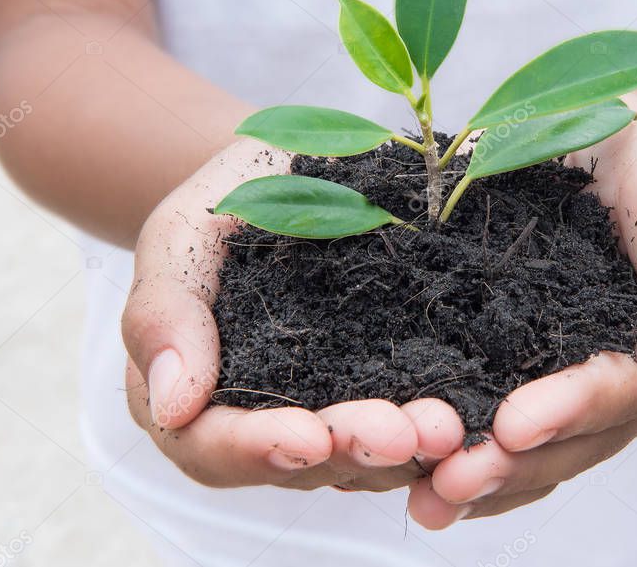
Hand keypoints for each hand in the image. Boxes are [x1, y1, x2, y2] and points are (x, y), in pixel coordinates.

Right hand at [121, 139, 463, 490]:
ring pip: (362, 456)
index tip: (312, 435)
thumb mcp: (180, 239)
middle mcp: (261, 419)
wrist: (290, 173)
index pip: (213, 447)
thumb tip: (173, 404)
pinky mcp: (380, 386)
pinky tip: (473, 409)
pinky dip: (436, 420)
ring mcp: (325, 407)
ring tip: (452, 426)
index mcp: (194, 398)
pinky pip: (406, 417)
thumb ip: (163, 315)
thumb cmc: (223, 203)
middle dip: (355, 451)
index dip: (261, 449)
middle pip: (301, 463)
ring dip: (408, 450)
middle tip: (409, 434)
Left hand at [408, 98, 636, 525]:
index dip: (569, 411)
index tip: (514, 424)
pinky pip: (489, 415)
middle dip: (513, 465)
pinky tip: (416, 474)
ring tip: (427, 498)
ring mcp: (558, 374)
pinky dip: (460, 447)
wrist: (591, 130)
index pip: (621, 392)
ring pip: (530, 448)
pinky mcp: (509, 359)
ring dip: (481, 477)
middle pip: (571, 441)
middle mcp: (613, 377)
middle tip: (452, 482)